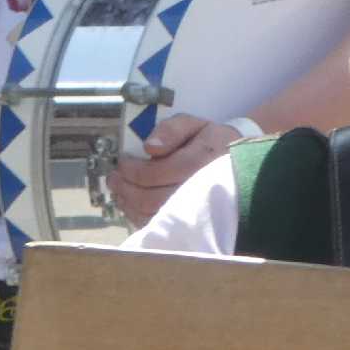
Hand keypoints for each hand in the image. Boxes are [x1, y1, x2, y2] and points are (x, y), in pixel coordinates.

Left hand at [108, 112, 241, 225]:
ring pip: (155, 215)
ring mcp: (200, 209)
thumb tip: (150, 147)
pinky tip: (130, 204)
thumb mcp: (193, 124)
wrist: (236, 163)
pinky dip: (139, 216)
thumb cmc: (208, 141)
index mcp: (203, 158)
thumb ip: (171, 129)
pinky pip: (162, 225)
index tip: (122, 162)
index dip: (134, 170)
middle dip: (127, 188)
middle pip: (154, 198)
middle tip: (114, 178)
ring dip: (129, 203)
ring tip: (119, 190)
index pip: (160, 172)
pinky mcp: (193, 222)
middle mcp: (203, 187)